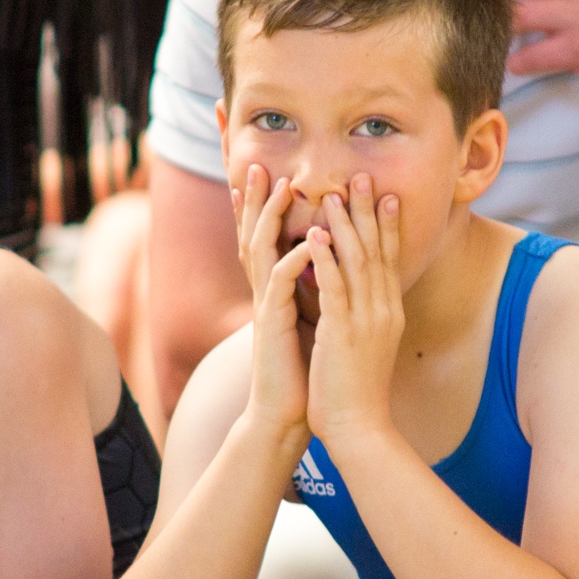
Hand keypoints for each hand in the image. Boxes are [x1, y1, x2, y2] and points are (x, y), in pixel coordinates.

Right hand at [234, 164, 313, 438]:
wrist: (289, 413)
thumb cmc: (304, 370)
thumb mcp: (310, 322)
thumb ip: (311, 294)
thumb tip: (325, 268)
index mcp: (274, 292)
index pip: (264, 240)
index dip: (262, 208)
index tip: (266, 174)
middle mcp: (265, 294)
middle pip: (253, 235)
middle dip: (255, 200)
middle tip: (257, 164)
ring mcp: (267, 308)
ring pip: (261, 251)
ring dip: (271, 217)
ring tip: (283, 187)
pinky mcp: (273, 326)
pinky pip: (279, 285)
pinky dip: (295, 260)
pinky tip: (310, 241)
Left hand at [306, 174, 403, 451]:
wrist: (359, 429)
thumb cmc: (356, 391)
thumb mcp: (366, 346)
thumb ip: (362, 316)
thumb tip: (354, 297)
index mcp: (389, 313)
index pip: (390, 259)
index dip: (386, 225)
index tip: (382, 194)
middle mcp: (383, 311)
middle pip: (377, 251)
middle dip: (368, 211)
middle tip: (361, 176)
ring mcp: (366, 321)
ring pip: (357, 262)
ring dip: (344, 225)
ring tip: (333, 193)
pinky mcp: (343, 334)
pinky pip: (334, 288)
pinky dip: (324, 259)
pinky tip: (313, 235)